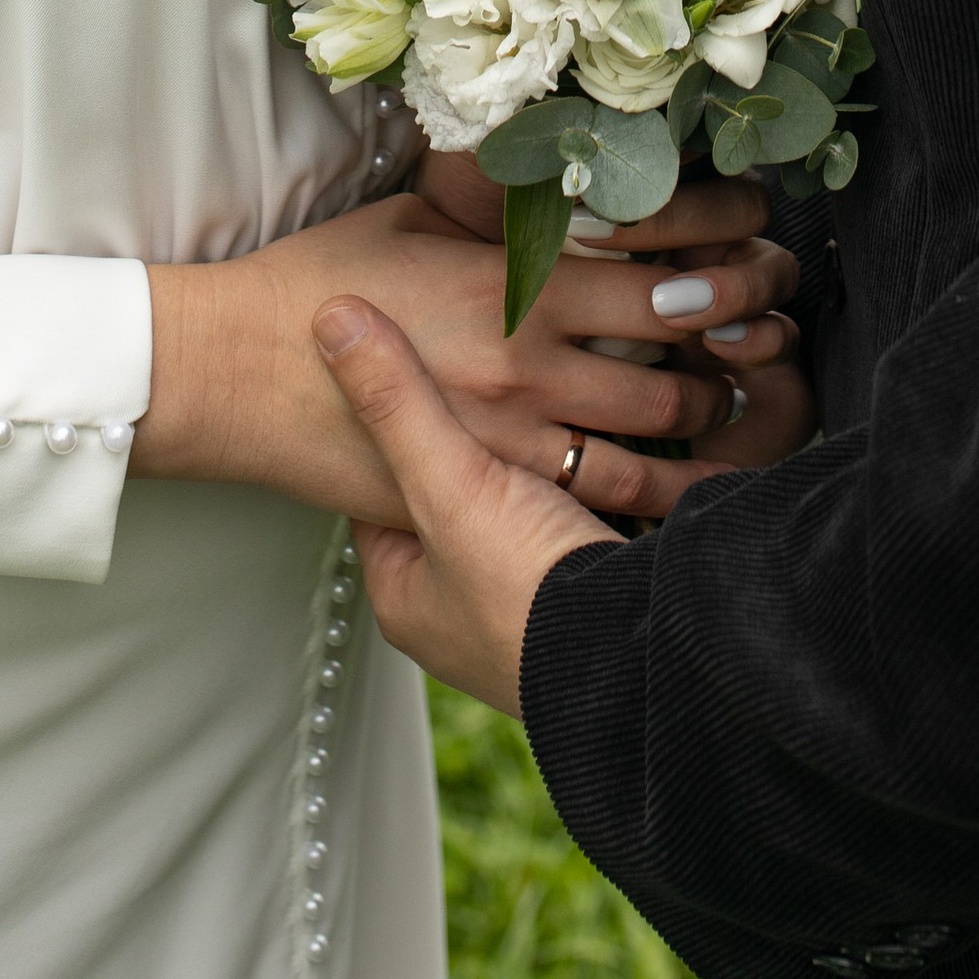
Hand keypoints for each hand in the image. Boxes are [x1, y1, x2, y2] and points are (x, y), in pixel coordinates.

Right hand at [142, 188, 797, 521]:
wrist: (240, 372)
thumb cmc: (319, 274)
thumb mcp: (414, 208)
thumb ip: (495, 189)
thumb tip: (553, 142)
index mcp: (517, 286)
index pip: (660, 269)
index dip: (727, 255)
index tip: (762, 239)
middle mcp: (529, 368)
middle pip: (676, 363)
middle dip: (740, 344)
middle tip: (776, 322)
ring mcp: (513, 440)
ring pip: (652, 441)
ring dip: (712, 421)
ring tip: (748, 398)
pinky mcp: (486, 491)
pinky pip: (597, 499)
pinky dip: (658, 492)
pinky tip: (692, 478)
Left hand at [314, 293, 616, 715]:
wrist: (647, 660)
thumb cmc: (528, 597)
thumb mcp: (449, 489)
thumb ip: (396, 403)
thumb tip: (331, 318)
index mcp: (408, 598)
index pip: (377, 492)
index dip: (384, 423)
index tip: (389, 360)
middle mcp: (461, 608)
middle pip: (449, 498)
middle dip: (466, 434)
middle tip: (470, 358)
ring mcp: (529, 601)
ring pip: (518, 503)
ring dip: (533, 450)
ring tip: (543, 378)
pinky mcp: (592, 584)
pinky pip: (576, 511)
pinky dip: (586, 472)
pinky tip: (602, 423)